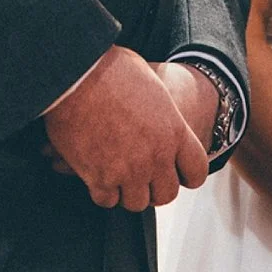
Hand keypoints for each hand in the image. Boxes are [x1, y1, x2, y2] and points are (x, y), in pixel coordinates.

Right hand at [42, 46, 209, 210]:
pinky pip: (107, 200)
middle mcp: (156, 157)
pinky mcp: (100, 179)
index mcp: (175, 132)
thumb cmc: (110, 68)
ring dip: (127, 192)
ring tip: (116, 177)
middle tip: (142, 179)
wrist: (74, 74)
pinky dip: (101, 191)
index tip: (177, 175)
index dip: (187, 176)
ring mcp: (129, 171)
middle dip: (155, 189)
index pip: (196, 171)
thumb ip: (161, 111)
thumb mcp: (151, 83)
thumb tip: (157, 114)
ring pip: (137, 202)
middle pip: (166, 194)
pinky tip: (95, 176)